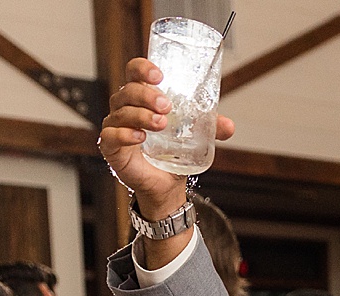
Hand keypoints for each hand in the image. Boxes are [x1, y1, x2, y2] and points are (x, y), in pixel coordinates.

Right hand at [99, 58, 235, 219]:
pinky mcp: (111, 147)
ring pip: (122, 112)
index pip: (135, 72)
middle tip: (166, 106)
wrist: (166, 184)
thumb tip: (229, 126)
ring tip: (161, 123)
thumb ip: (210, 128)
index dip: (143, 68)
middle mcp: (126, 107)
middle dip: (147, 95)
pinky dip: (124, 134)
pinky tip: (140, 137)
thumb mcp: (195, 136)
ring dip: (142, 115)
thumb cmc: (173, 151)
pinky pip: (111, 136)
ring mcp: (116, 126)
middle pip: (128, 91)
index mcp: (142, 97)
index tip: (159, 75)